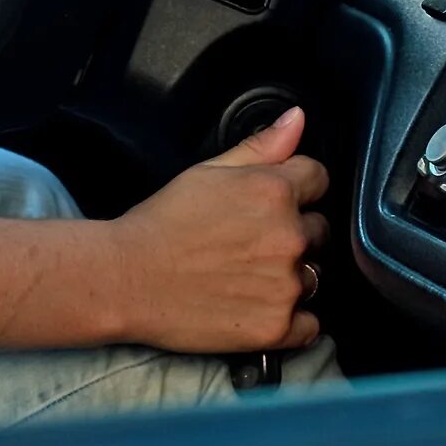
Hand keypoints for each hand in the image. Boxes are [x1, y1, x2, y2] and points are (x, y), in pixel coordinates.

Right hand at [108, 107, 329, 353]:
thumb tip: (298, 119)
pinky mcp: (278, 327)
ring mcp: (285, 285)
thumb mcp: (206, 171)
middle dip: (292, 232)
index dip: (296, 187)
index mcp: (273, 191)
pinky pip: (310, 325)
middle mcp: (288, 236)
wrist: (125, 279)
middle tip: (249, 243)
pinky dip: (292, 319)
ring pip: (314, 275)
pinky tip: (256, 307)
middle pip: (319, 229)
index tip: (271, 203)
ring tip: (246, 276)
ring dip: (290, 276)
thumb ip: (260, 146)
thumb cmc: (160, 224)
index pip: (318, 179)